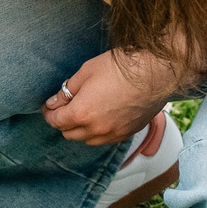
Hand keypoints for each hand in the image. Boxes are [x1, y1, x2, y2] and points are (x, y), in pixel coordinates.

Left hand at [43, 49, 175, 147]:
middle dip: (64, 122)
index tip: (50, 106)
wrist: (157, 71)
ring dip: (81, 129)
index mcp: (81, 113)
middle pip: (69, 134)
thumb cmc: (121, 67)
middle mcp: (96, 129)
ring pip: (88, 140)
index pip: (56, 121)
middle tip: (66, 107)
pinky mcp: (129, 133)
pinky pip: (106, 139)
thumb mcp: (86, 72)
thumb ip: (67, 91)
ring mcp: (114, 134)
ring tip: (85, 112)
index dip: (49, 113)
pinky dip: (99, 132)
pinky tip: (102, 118)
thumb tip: (53, 103)